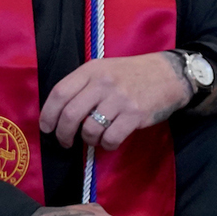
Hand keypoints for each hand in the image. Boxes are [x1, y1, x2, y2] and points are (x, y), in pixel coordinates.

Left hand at [41, 52, 190, 150]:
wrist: (169, 74)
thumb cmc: (132, 74)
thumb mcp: (105, 70)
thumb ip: (83, 86)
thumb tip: (60, 115)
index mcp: (91, 70)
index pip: (59, 93)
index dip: (48, 115)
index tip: (47, 128)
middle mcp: (103, 83)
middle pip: (70, 115)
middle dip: (63, 134)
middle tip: (65, 141)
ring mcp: (120, 99)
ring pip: (90, 130)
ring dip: (88, 140)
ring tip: (94, 139)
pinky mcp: (135, 114)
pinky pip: (111, 138)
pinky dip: (107, 145)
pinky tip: (109, 141)